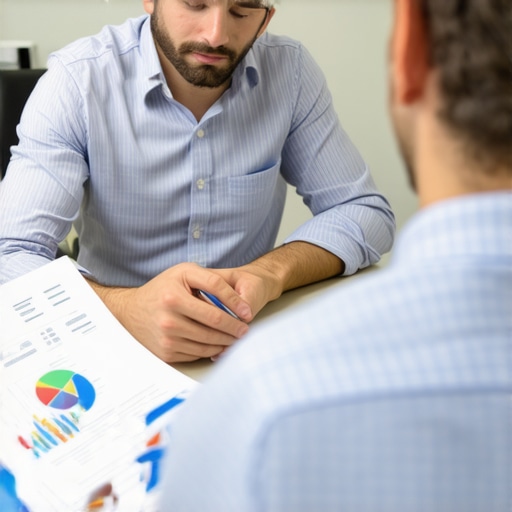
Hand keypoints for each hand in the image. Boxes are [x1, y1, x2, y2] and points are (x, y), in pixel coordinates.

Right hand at [89, 263, 251, 362]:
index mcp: (174, 297)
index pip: (216, 300)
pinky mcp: (167, 353)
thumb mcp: (184, 273)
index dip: (236, 306)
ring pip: (209, 342)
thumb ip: (212, 279)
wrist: (131, 312)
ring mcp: (167, 338)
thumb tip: (239, 301)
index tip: (248, 313)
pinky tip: (220, 344)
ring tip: (236, 337)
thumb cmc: (164, 288)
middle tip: (246, 329)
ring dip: (227, 341)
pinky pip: (198, 353)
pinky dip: (213, 350)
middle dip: (235, 328)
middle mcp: (169, 319)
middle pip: (214, 325)